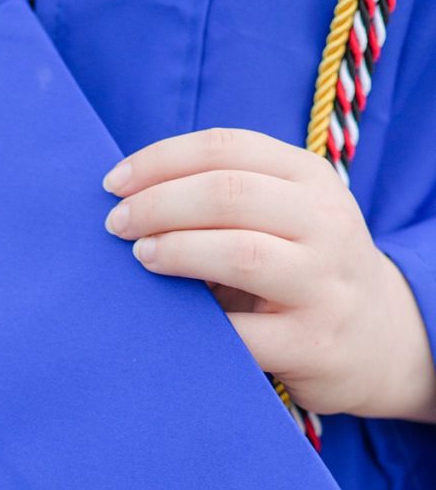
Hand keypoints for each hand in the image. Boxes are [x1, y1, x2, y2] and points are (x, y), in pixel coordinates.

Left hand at [102, 126, 435, 422]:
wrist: (376, 339)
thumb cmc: (299, 269)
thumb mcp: (281, 216)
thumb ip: (224, 198)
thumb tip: (126, 197)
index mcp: (310, 179)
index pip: (227, 148)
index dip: (161, 160)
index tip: (112, 183)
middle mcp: (326, 222)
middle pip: (228, 194)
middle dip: (157, 205)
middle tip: (116, 225)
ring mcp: (323, 283)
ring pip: (240, 253)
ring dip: (177, 251)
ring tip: (141, 256)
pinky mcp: (311, 341)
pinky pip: (241, 330)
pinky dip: (194, 320)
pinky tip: (164, 317)